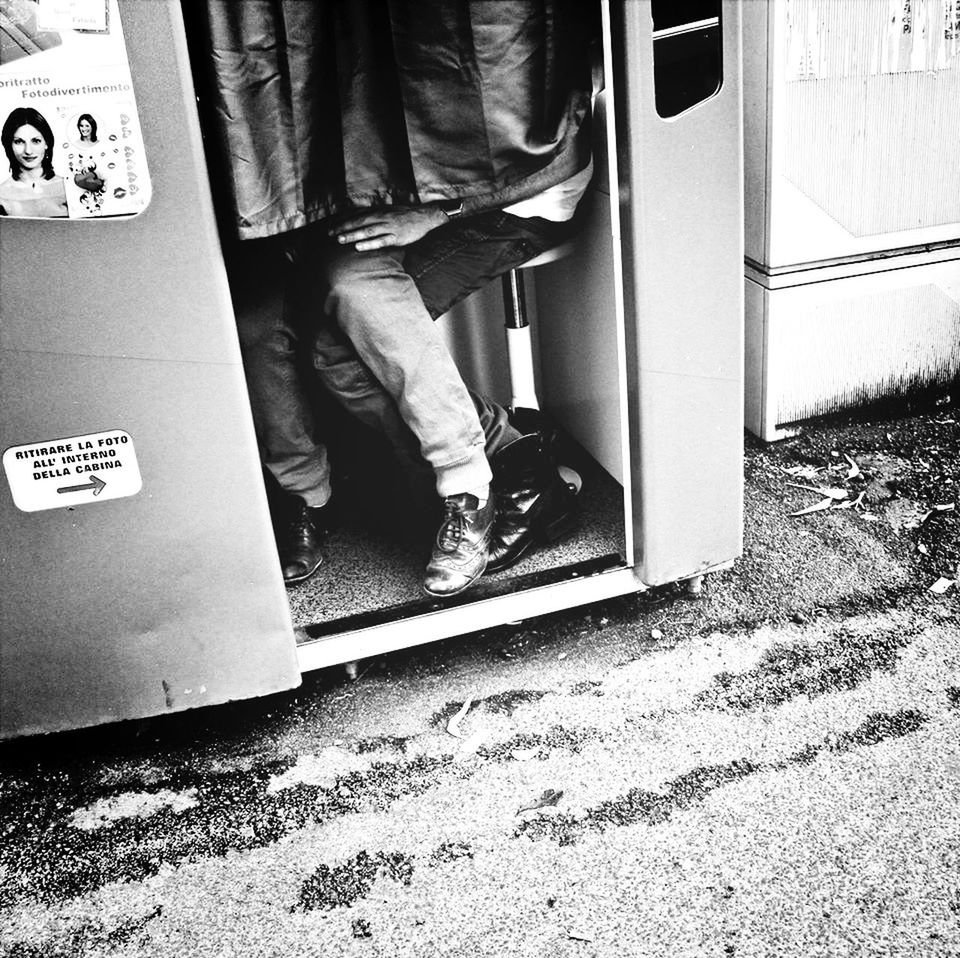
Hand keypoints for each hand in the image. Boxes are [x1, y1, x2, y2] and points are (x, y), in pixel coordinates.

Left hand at [329, 207, 445, 250]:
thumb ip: (374, 214)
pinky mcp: (397, 238)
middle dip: (344, 228)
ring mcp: (389, 228)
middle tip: (330, 234)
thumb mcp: (387, 211)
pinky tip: (358, 247)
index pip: (357, 216)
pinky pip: (381, 241)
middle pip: (359, 222)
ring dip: (353, 235)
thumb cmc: (404, 216)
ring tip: (340, 240)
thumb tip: (358, 217)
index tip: (330, 226)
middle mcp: (382, 218)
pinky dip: (369, 244)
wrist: (425, 217)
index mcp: (379, 211)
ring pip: (368, 231)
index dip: (343, 221)